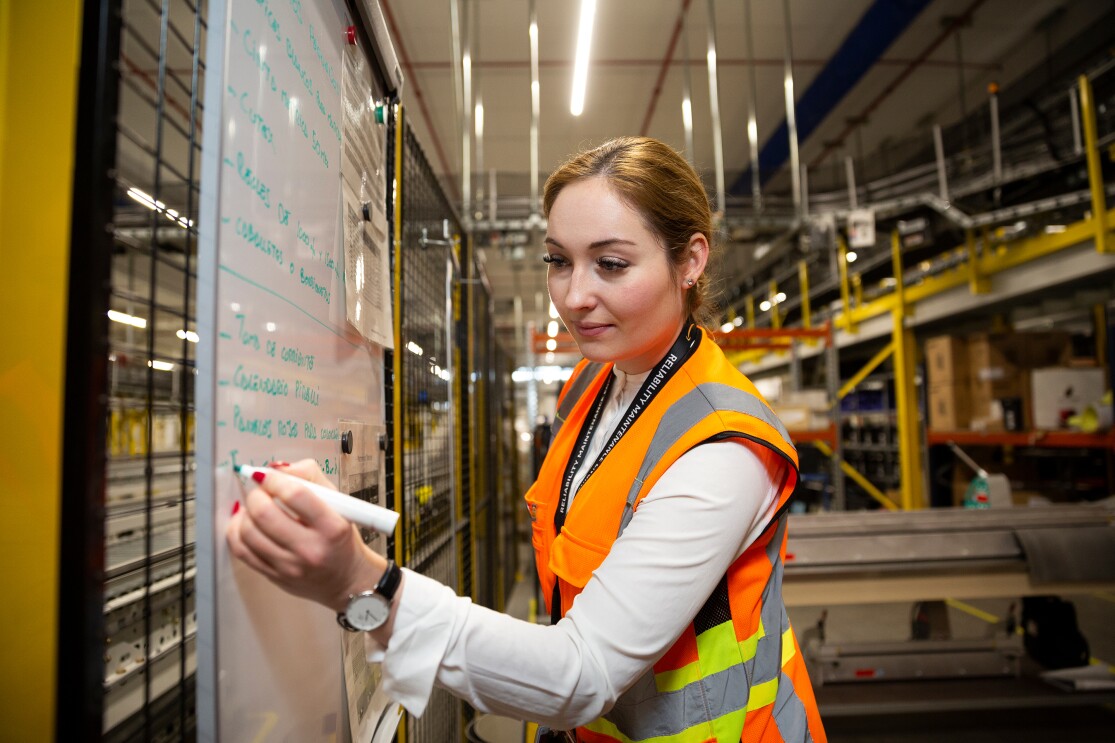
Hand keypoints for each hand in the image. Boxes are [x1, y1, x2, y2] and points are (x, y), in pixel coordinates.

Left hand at [226, 459, 386, 611]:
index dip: (273, 479)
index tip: (266, 474)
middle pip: (264, 514)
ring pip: (247, 532)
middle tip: (259, 490)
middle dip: (255, 494)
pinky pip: (241, 550)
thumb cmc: (340, 538)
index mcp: (332, 527)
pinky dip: (236, 530)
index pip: (294, 495)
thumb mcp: (339, 502)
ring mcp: (289, 566)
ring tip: (254, 506)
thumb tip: (276, 469)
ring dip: (244, 512)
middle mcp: (310, 549)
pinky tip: (244, 522)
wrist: (346, 580)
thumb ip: (310, 476)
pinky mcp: (274, 576)